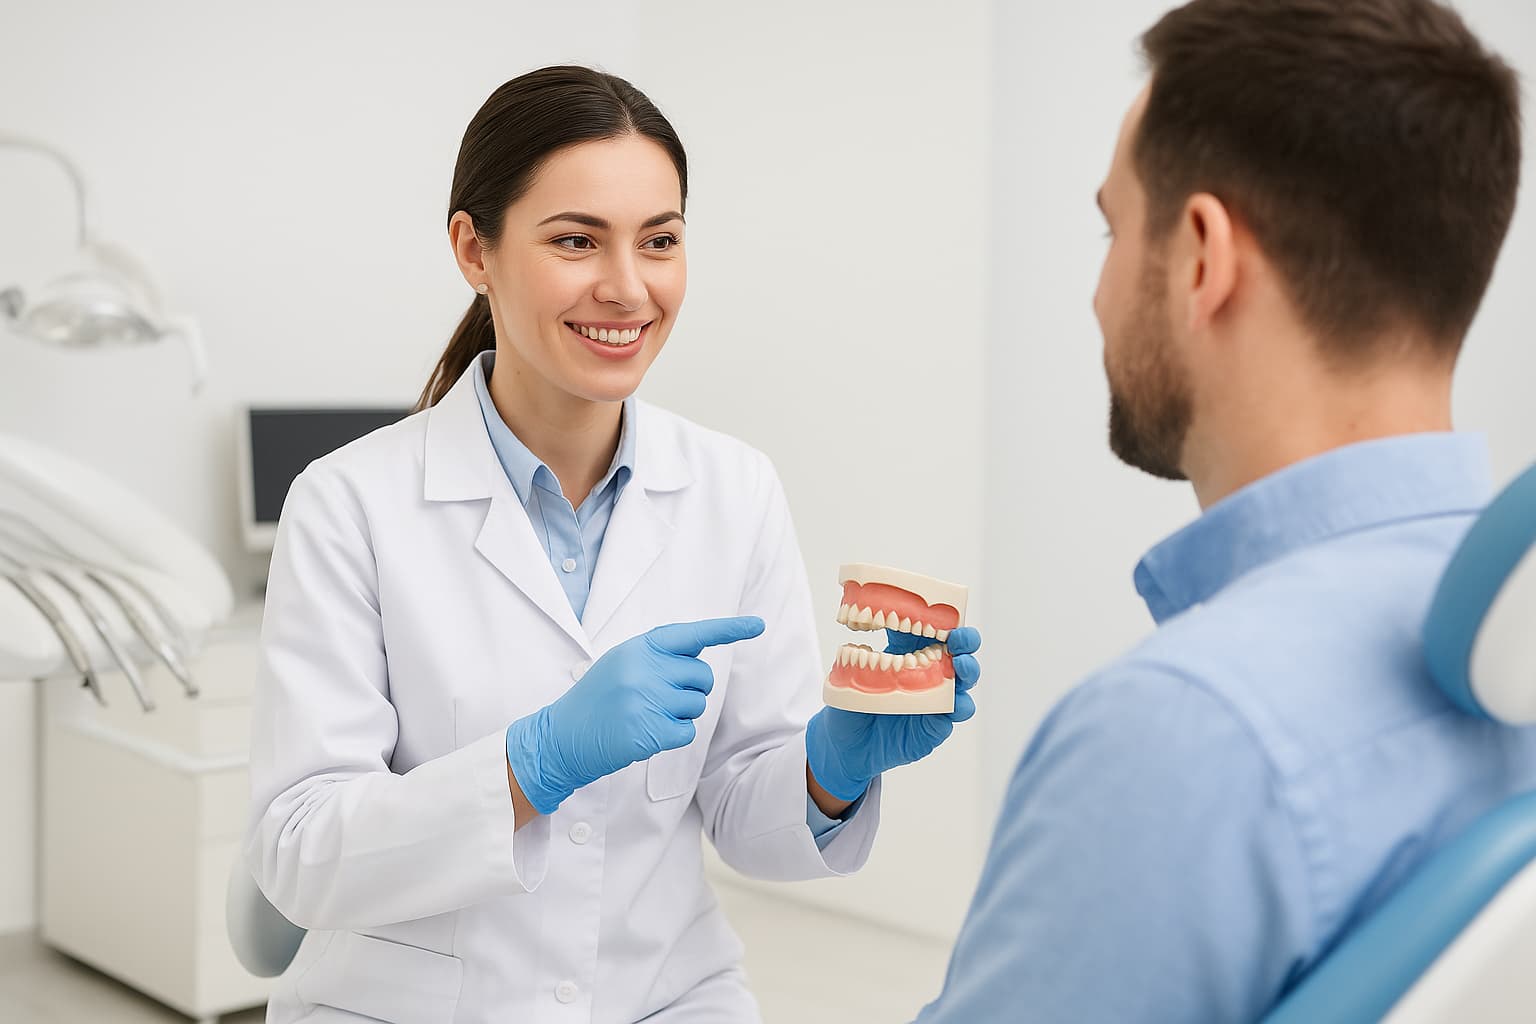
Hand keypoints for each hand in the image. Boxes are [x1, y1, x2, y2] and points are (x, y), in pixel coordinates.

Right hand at [506, 616, 764, 813]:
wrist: (562, 736)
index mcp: (640, 648)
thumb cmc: (598, 698)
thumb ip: (658, 654)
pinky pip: (687, 731)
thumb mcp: (622, 662)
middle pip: (702, 676)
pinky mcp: (649, 731)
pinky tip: (647, 733)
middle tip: (661, 698)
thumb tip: (700, 650)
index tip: (757, 625)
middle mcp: (645, 669)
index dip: (728, 629)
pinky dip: (674, 735)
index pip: (692, 634)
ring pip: (697, 705)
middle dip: (691, 689)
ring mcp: (647, 700)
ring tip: (647, 714)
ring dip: (681, 713)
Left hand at [806, 626, 981, 801]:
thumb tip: (858, 646)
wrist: (846, 748)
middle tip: (960, 638)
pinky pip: (956, 713)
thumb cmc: (849, 707)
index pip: (929, 628)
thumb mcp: (847, 679)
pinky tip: (955, 704)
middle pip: (956, 650)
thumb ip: (855, 663)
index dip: (941, 618)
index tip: (944, 611)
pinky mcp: (937, 724)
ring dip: (968, 670)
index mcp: (906, 652)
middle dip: (965, 641)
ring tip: (962, 666)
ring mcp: (935, 698)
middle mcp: (927, 672)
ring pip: (963, 680)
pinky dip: (960, 707)